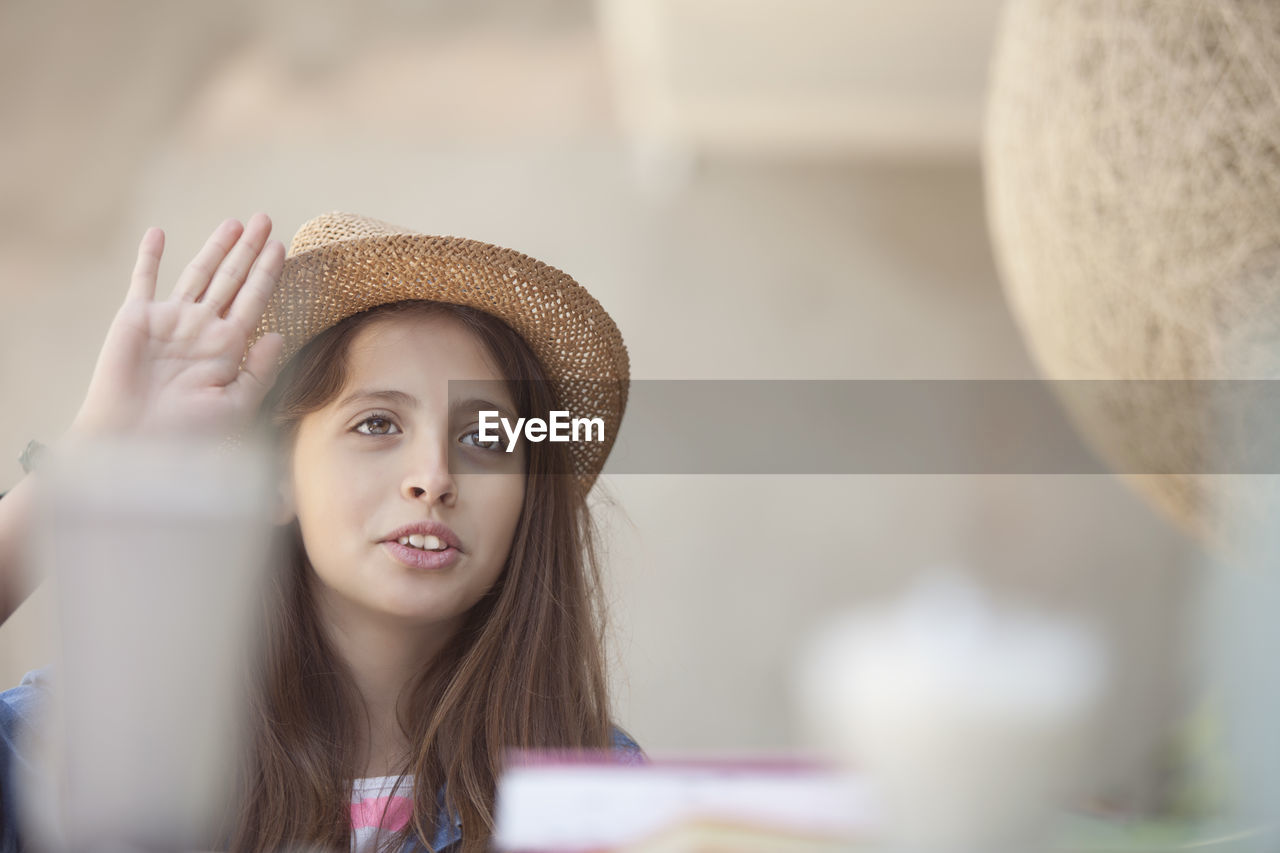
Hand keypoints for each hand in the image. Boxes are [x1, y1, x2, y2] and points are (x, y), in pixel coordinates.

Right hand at [70, 213, 286, 440]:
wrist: (136, 442)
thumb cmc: (188, 434)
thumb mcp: (236, 405)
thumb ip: (260, 371)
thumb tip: (279, 334)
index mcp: (229, 347)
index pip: (255, 299)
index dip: (268, 272)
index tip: (282, 245)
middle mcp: (202, 328)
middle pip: (232, 278)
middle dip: (249, 249)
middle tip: (265, 219)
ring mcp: (170, 321)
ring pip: (198, 273)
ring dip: (214, 247)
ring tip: (234, 222)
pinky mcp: (136, 319)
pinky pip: (143, 280)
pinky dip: (149, 257)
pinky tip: (157, 233)